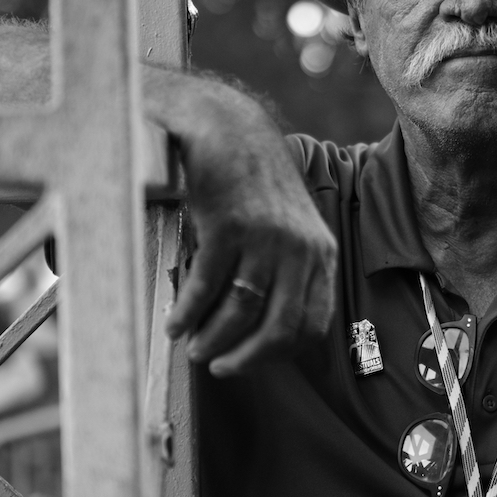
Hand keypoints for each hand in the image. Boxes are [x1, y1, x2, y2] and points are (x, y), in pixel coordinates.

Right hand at [144, 68, 337, 374]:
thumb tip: (259, 329)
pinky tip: (175, 323)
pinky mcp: (230, 226)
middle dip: (247, 358)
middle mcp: (301, 248)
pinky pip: (208, 285)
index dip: (281, 352)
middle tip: (220, 368)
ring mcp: (267, 237)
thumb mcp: (289, 226)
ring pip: (243, 311)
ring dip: (214, 338)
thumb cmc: (252, 185)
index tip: (253, 361)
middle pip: (280, 327)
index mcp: (321, 253)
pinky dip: (189, 311)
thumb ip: (287, 270)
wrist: (227, 129)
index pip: (313, 323)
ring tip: (193, 347)